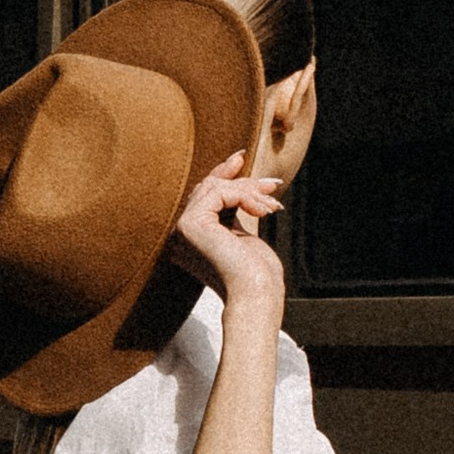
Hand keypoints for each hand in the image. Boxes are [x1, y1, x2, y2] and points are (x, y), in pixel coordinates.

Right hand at [167, 153, 286, 312]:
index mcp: (191, 238)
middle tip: (272, 185)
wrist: (256, 295)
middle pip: (208, 188)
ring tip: (272, 206)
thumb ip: (236, 211)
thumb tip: (246, 181)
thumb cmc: (256, 275)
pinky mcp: (190, 224)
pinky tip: (263, 210)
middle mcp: (181, 233)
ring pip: (214, 187)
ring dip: (249, 191)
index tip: (242, 158)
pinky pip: (219, 192)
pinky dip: (245, 196)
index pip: (203, 196)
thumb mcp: (244, 234)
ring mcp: (182, 228)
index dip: (222, 174)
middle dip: (243, 181)